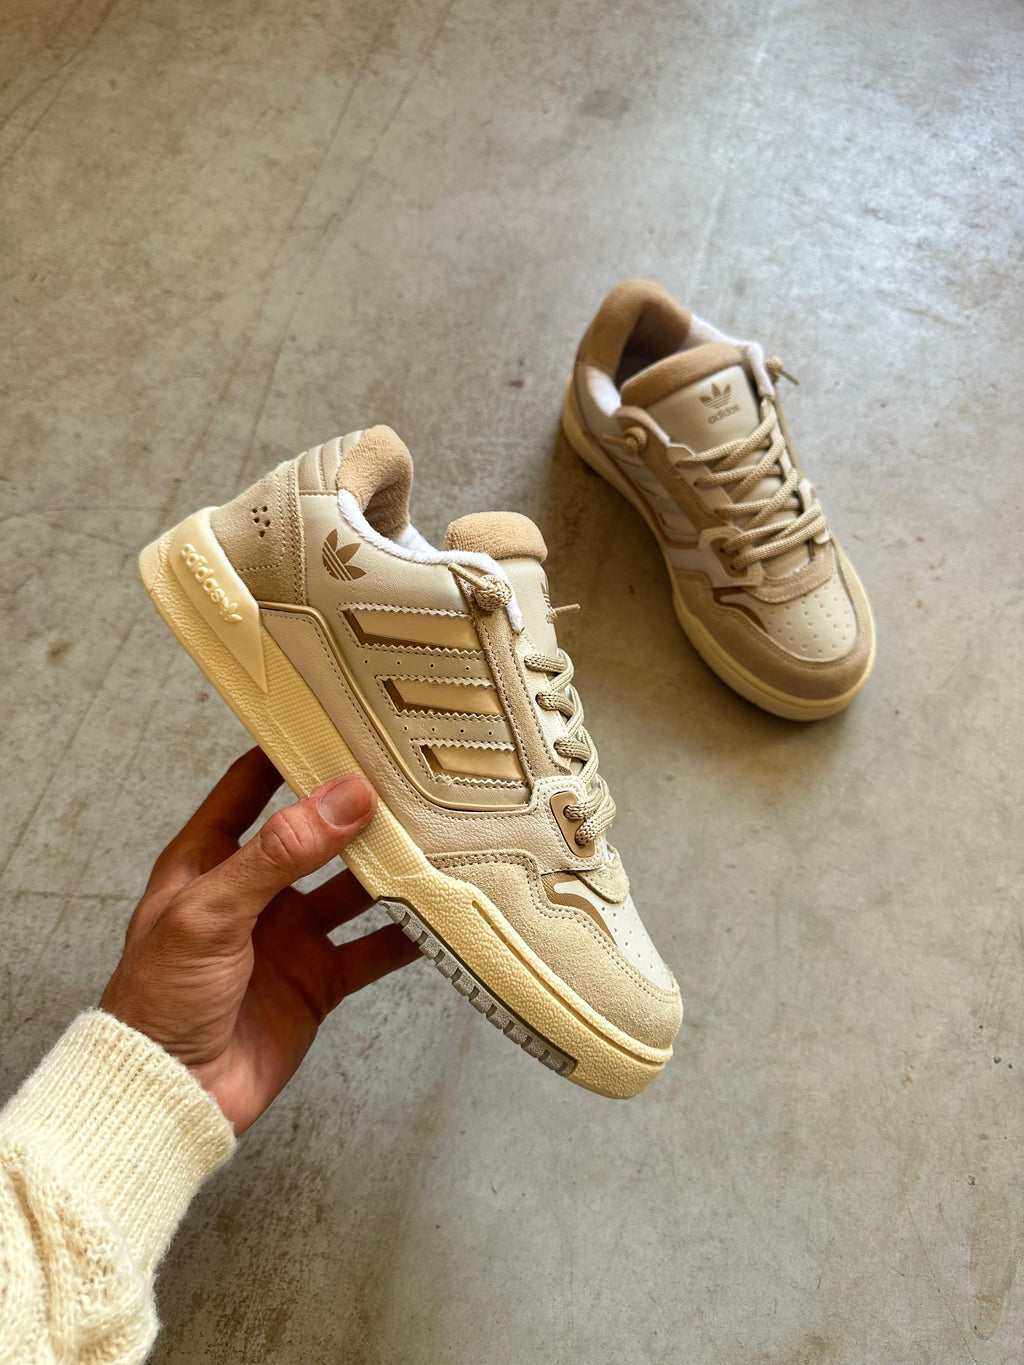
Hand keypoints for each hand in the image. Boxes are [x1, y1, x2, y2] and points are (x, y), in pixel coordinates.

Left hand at [100, 748, 417, 1132]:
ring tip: (432, 840)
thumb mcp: (210, 912)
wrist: (169, 1098)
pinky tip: (436, 916)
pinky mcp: (317, 980)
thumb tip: (341, 800)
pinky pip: (372, 948)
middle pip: (315, 834)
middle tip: (404, 780)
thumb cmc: (156, 1003)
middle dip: (356, 810)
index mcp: (208, 861)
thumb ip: (278, 854)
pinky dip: (406, 934)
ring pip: (352, 888)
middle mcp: (253, 891)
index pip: (250, 787)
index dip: (287, 753)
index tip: (333, 722)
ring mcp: (288, 936)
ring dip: (389, 868)